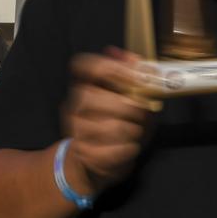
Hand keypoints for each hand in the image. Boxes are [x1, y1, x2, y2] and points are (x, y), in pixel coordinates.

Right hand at [62, 50, 155, 193]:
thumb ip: (132, 76)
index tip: (137, 75)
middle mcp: (74, 105)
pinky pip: (109, 151)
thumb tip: (134, 58)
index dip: (110, 66)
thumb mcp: (129, 97)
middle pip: (88, 96)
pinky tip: (131, 146)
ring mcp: (76, 131)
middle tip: (142, 110)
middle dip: (124, 104)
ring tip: (137, 130)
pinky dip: (127, 149)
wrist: (101, 159)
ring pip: (103, 127)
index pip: (83, 65)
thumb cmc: (120, 121)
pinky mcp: (84, 154)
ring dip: (129, 129)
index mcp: (84, 85)